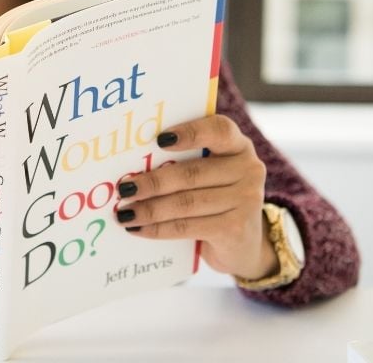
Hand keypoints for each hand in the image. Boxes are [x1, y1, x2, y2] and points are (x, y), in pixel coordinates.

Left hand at [115, 115, 276, 279]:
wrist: (244, 243)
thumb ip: (184, 163)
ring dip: (149, 209)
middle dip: (153, 182)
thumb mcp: (209, 175)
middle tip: (124, 188)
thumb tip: (132, 165)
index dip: (190, 132)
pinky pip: (187, 227)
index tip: (159, 139)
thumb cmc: (216, 199)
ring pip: (186, 203)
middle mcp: (248, 169)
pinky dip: (158, 229)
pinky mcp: (235, 229)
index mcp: (238, 146)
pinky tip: (138, 228)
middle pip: (192, 173)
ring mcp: (245, 200)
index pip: (219, 130)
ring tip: (124, 212)